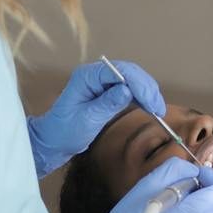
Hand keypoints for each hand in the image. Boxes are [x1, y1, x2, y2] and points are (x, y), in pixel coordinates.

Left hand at [27, 60, 163, 177]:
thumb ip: (106, 104)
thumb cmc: (65, 131)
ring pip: (132, 78)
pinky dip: (142, 96)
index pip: (119, 72)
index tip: (151, 104)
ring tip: (157, 109)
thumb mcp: (86, 120)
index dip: (139, 85)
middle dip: (146, 88)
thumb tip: (126, 90)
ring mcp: (102, 82)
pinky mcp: (107, 91)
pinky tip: (149, 106)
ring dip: (147, 91)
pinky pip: (130, 87)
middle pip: (129, 72)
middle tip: (158, 108)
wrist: (54, 140)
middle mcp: (95, 75)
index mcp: (86, 77)